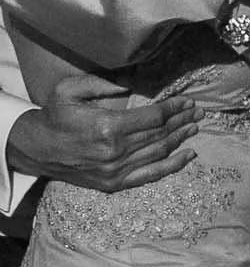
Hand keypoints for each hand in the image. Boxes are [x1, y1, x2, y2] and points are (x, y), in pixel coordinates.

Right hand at [7, 74, 199, 190]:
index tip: (187, 101)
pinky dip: (173, 165)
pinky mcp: (114, 183)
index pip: (154, 117)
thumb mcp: (69, 90)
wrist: (34, 149)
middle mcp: (116, 151)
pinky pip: (151, 175)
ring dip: (181, 138)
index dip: (174, 108)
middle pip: (160, 133)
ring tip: (195, 127)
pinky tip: (189, 155)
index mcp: (108, 127)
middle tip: (198, 112)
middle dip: (182, 120)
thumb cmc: (53, 116)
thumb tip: (132, 84)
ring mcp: (116, 170)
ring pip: (159, 152)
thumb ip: (102, 83)